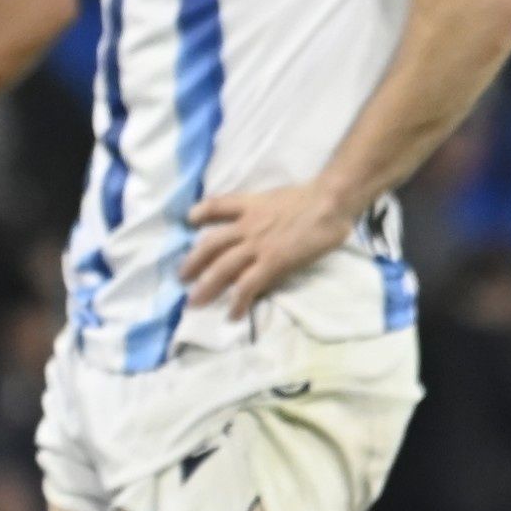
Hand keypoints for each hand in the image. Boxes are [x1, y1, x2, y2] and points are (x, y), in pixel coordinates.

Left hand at [182, 176, 359, 313]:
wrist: (329, 203)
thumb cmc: (314, 197)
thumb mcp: (278, 197)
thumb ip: (263, 209)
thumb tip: (261, 220)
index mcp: (250, 205)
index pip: (217, 205)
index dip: (201, 212)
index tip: (190, 220)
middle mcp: (247, 225)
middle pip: (210, 244)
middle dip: (193, 262)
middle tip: (181, 278)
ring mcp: (257, 245)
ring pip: (222, 267)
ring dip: (206, 286)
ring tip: (194, 302)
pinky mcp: (272, 262)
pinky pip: (247, 285)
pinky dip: (237, 301)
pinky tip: (232, 314)